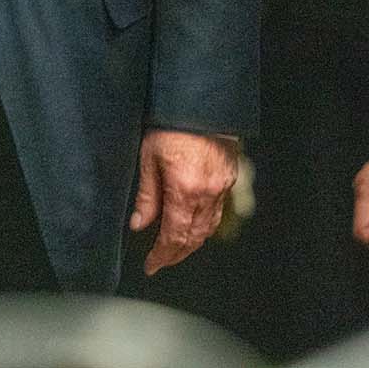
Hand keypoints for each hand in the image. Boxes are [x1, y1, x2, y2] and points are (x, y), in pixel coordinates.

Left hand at [128, 129, 238, 274]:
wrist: (201, 102)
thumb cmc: (172, 124)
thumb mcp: (149, 158)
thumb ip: (147, 196)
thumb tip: (139, 224)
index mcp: (184, 190)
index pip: (174, 236)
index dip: (162, 255)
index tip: (151, 265)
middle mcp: (207, 193)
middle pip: (194, 238)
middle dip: (176, 254)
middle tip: (161, 262)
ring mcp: (221, 186)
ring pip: (208, 228)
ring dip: (192, 243)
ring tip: (175, 249)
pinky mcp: (229, 178)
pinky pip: (217, 211)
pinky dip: (205, 225)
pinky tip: (194, 226)